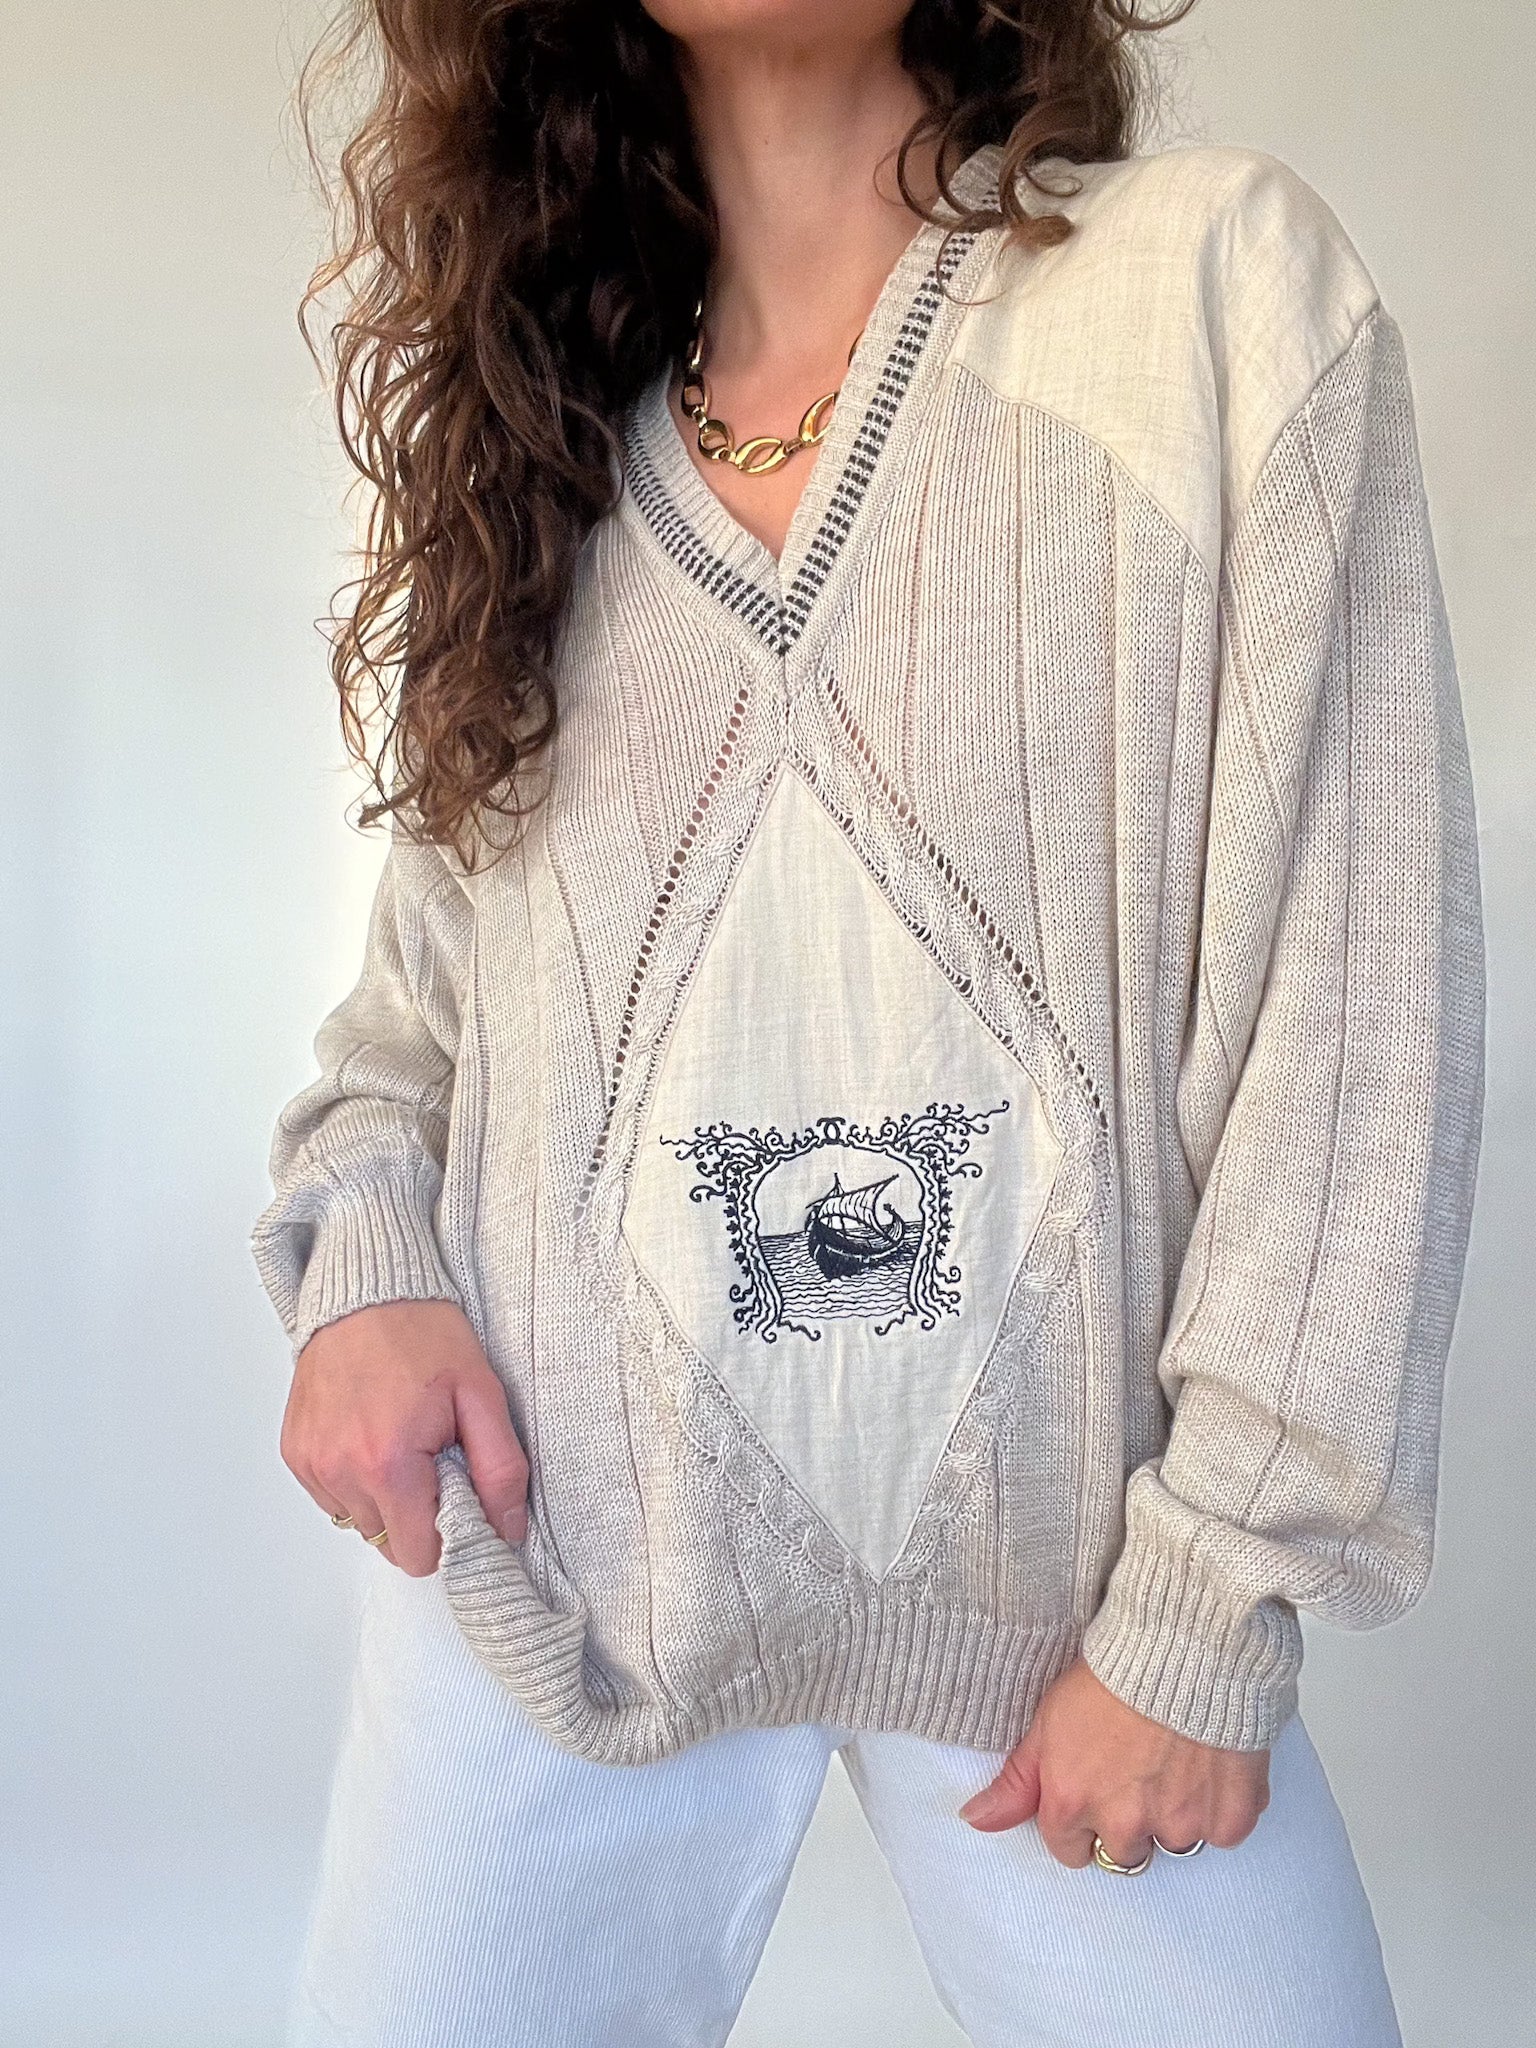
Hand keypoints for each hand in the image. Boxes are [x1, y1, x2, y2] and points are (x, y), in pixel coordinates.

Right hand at [280, 1299, 528, 1574]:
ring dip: (386, 1497)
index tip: (461, 1494)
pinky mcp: (295, 1452)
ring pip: (360, 1521)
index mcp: (389, 1465)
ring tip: (401, 1440)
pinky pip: (332, 1497)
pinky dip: (356, 1479)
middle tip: (434, 1458)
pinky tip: (373, 1434)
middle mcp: (340, 1471)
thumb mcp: (482, 1395)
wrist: (368, 1289)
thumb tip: (508, 1531)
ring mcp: (312, 1463)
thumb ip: (500, 1471)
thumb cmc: (423, 1333)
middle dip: (418, 1514)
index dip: (448, 1534)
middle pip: (389, 1542)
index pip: (419, 1557)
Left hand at [958, 1656, 1268, 1867]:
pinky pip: (1223, 1832)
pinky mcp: (1229, 1817)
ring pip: (1175, 1844)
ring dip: (1175, 1815)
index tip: (1095, 1790)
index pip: (1070, 1852)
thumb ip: (1016, 1782)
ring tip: (1177, 1762)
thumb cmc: (1114, 1672)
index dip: (1080, 1822)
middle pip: (1124, 1855)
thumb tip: (973, 1820)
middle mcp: (1124, 1826)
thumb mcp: (1048, 1720)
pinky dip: (1221, 1806)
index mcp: (1072, 1805)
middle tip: (1140, 1772)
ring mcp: (1180, 1825)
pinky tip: (1212, 1763)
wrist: (1186, 1645)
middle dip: (1129, 1823)